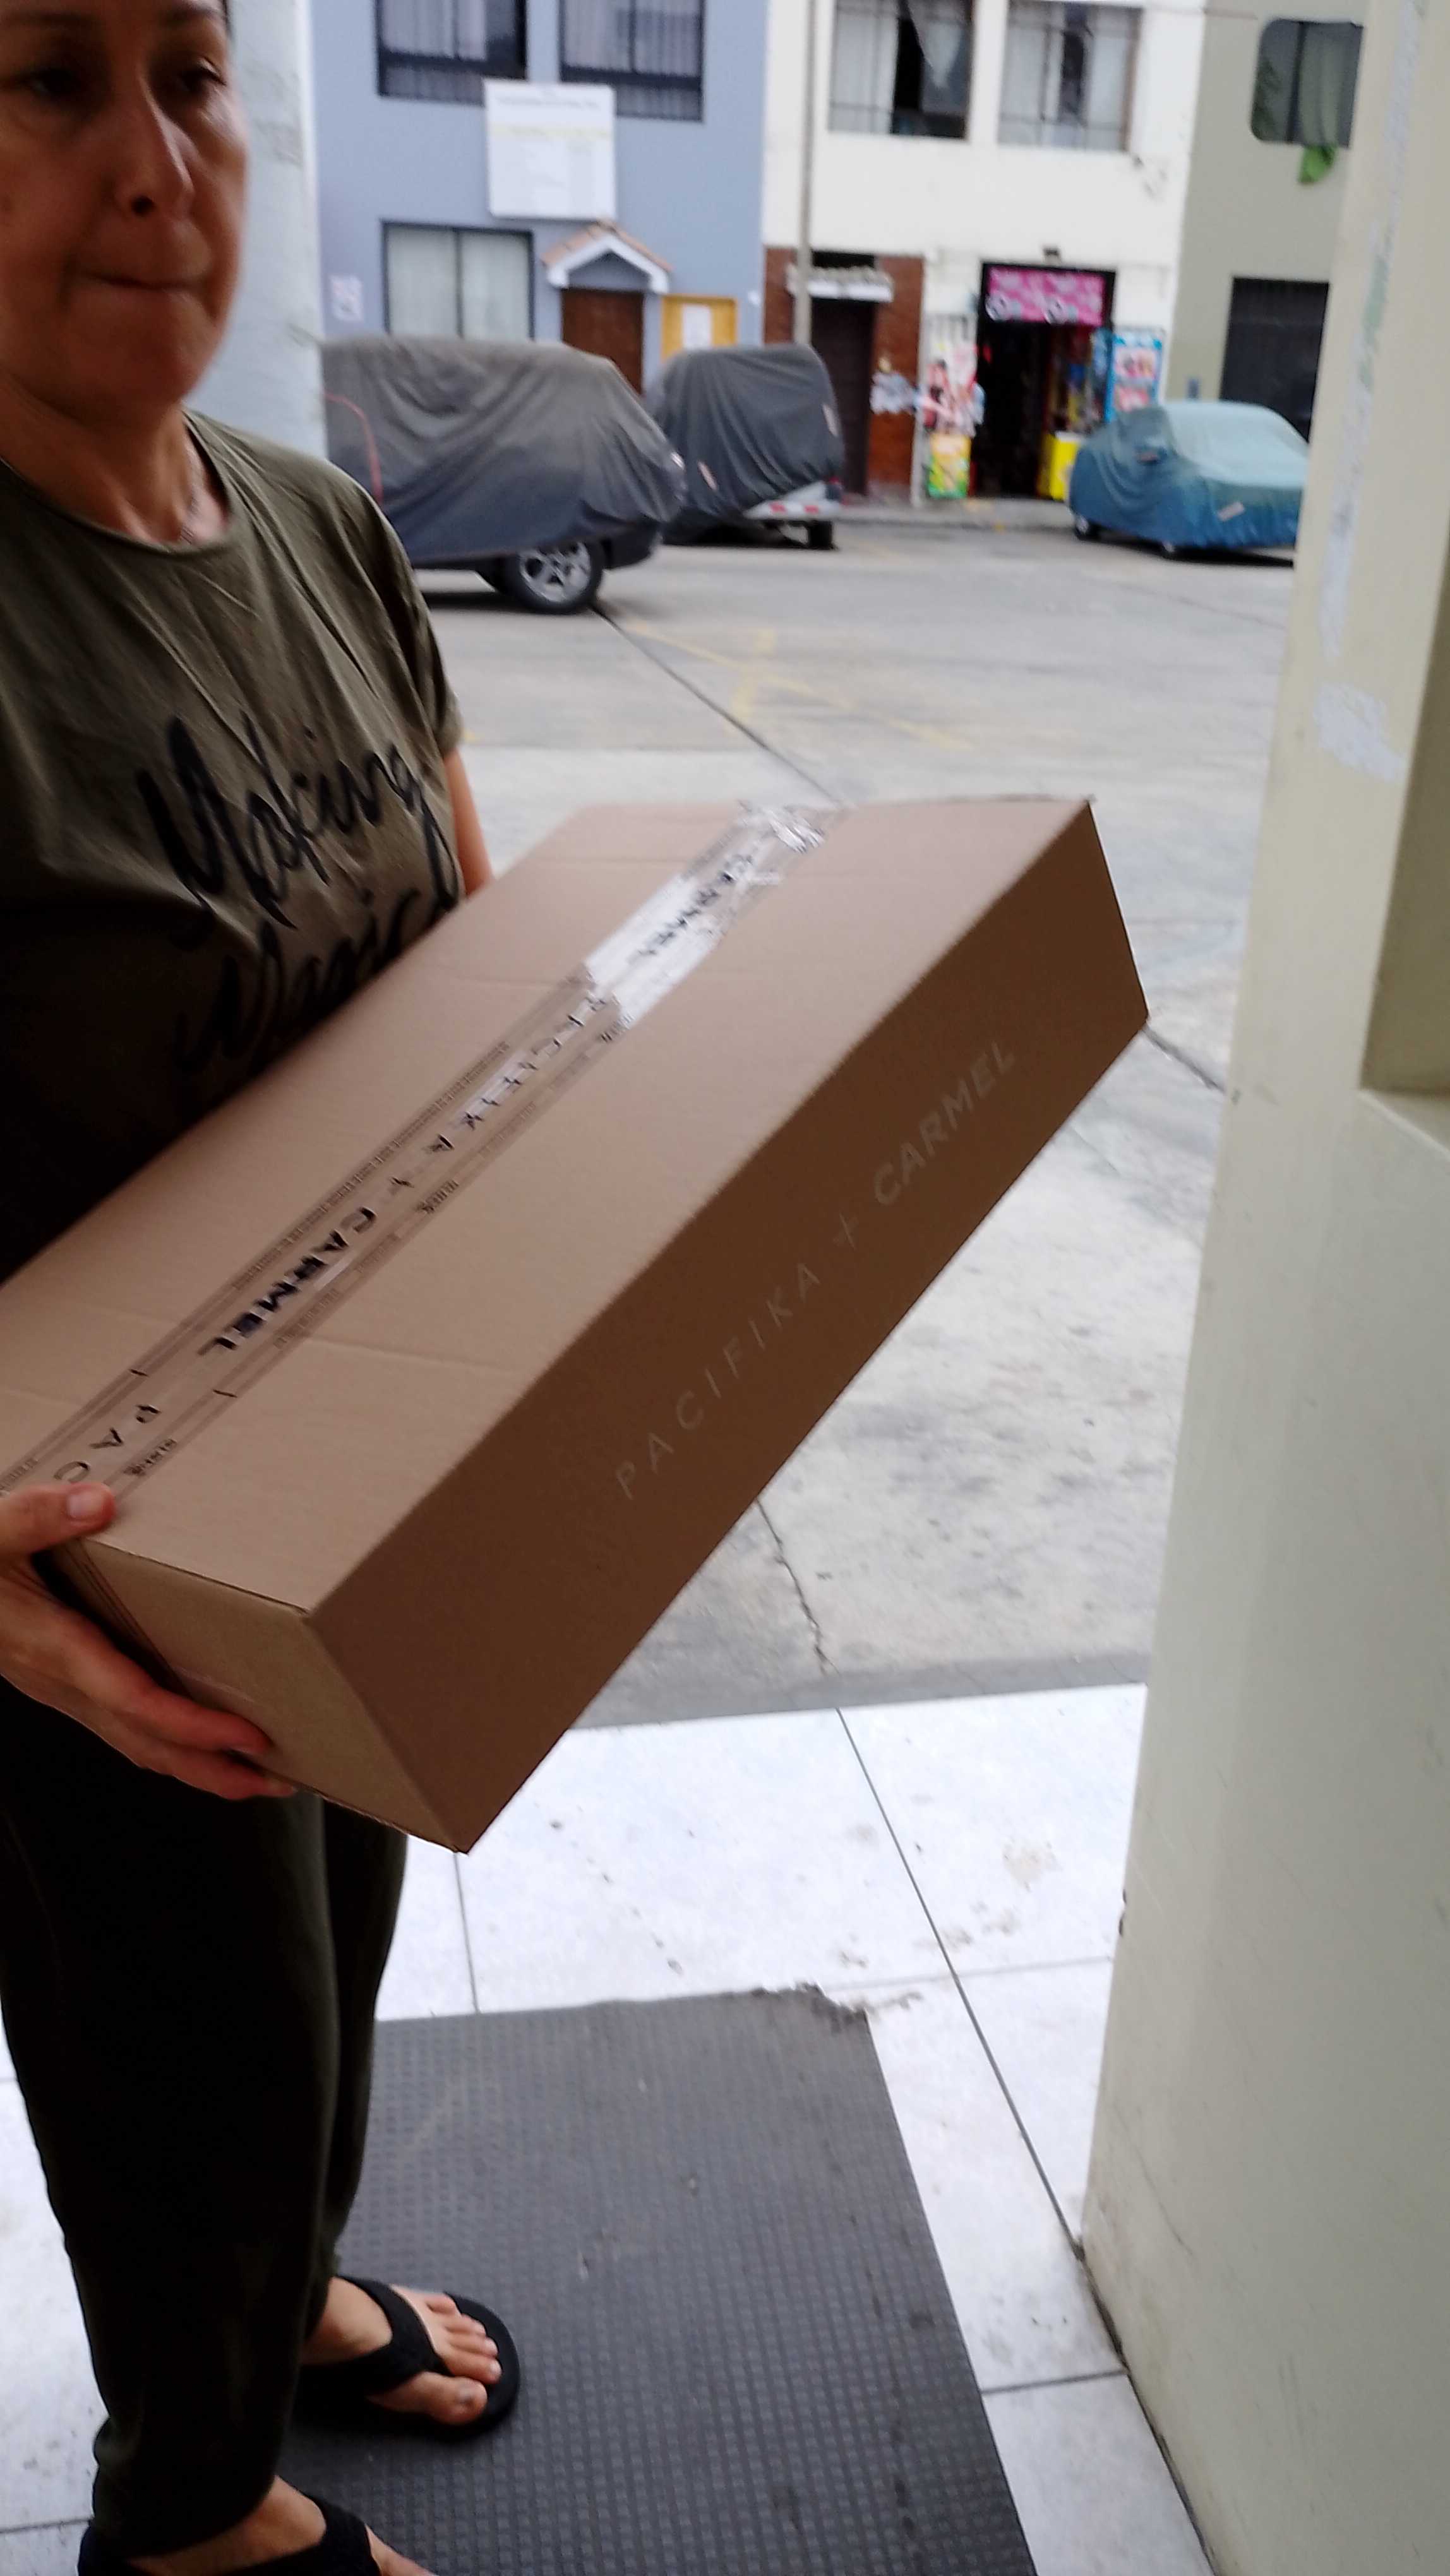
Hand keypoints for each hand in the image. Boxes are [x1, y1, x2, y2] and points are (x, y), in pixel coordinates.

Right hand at [0, 1482, 292, 1800]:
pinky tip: (201, 1741)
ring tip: (260, 1774)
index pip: (133, 1701)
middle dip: (214, 1768)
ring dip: (198, 1766)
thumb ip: (38, 1515)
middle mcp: (62, 1682)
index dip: (191, 1724)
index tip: (247, 1735)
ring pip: (137, 1744)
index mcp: (54, 1647)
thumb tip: (101, 1503)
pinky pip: (124, 1727)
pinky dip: (168, 1742)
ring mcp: (62, 1691)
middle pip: (146, 1742)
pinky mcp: (64, 1685)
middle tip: (282, 1779)